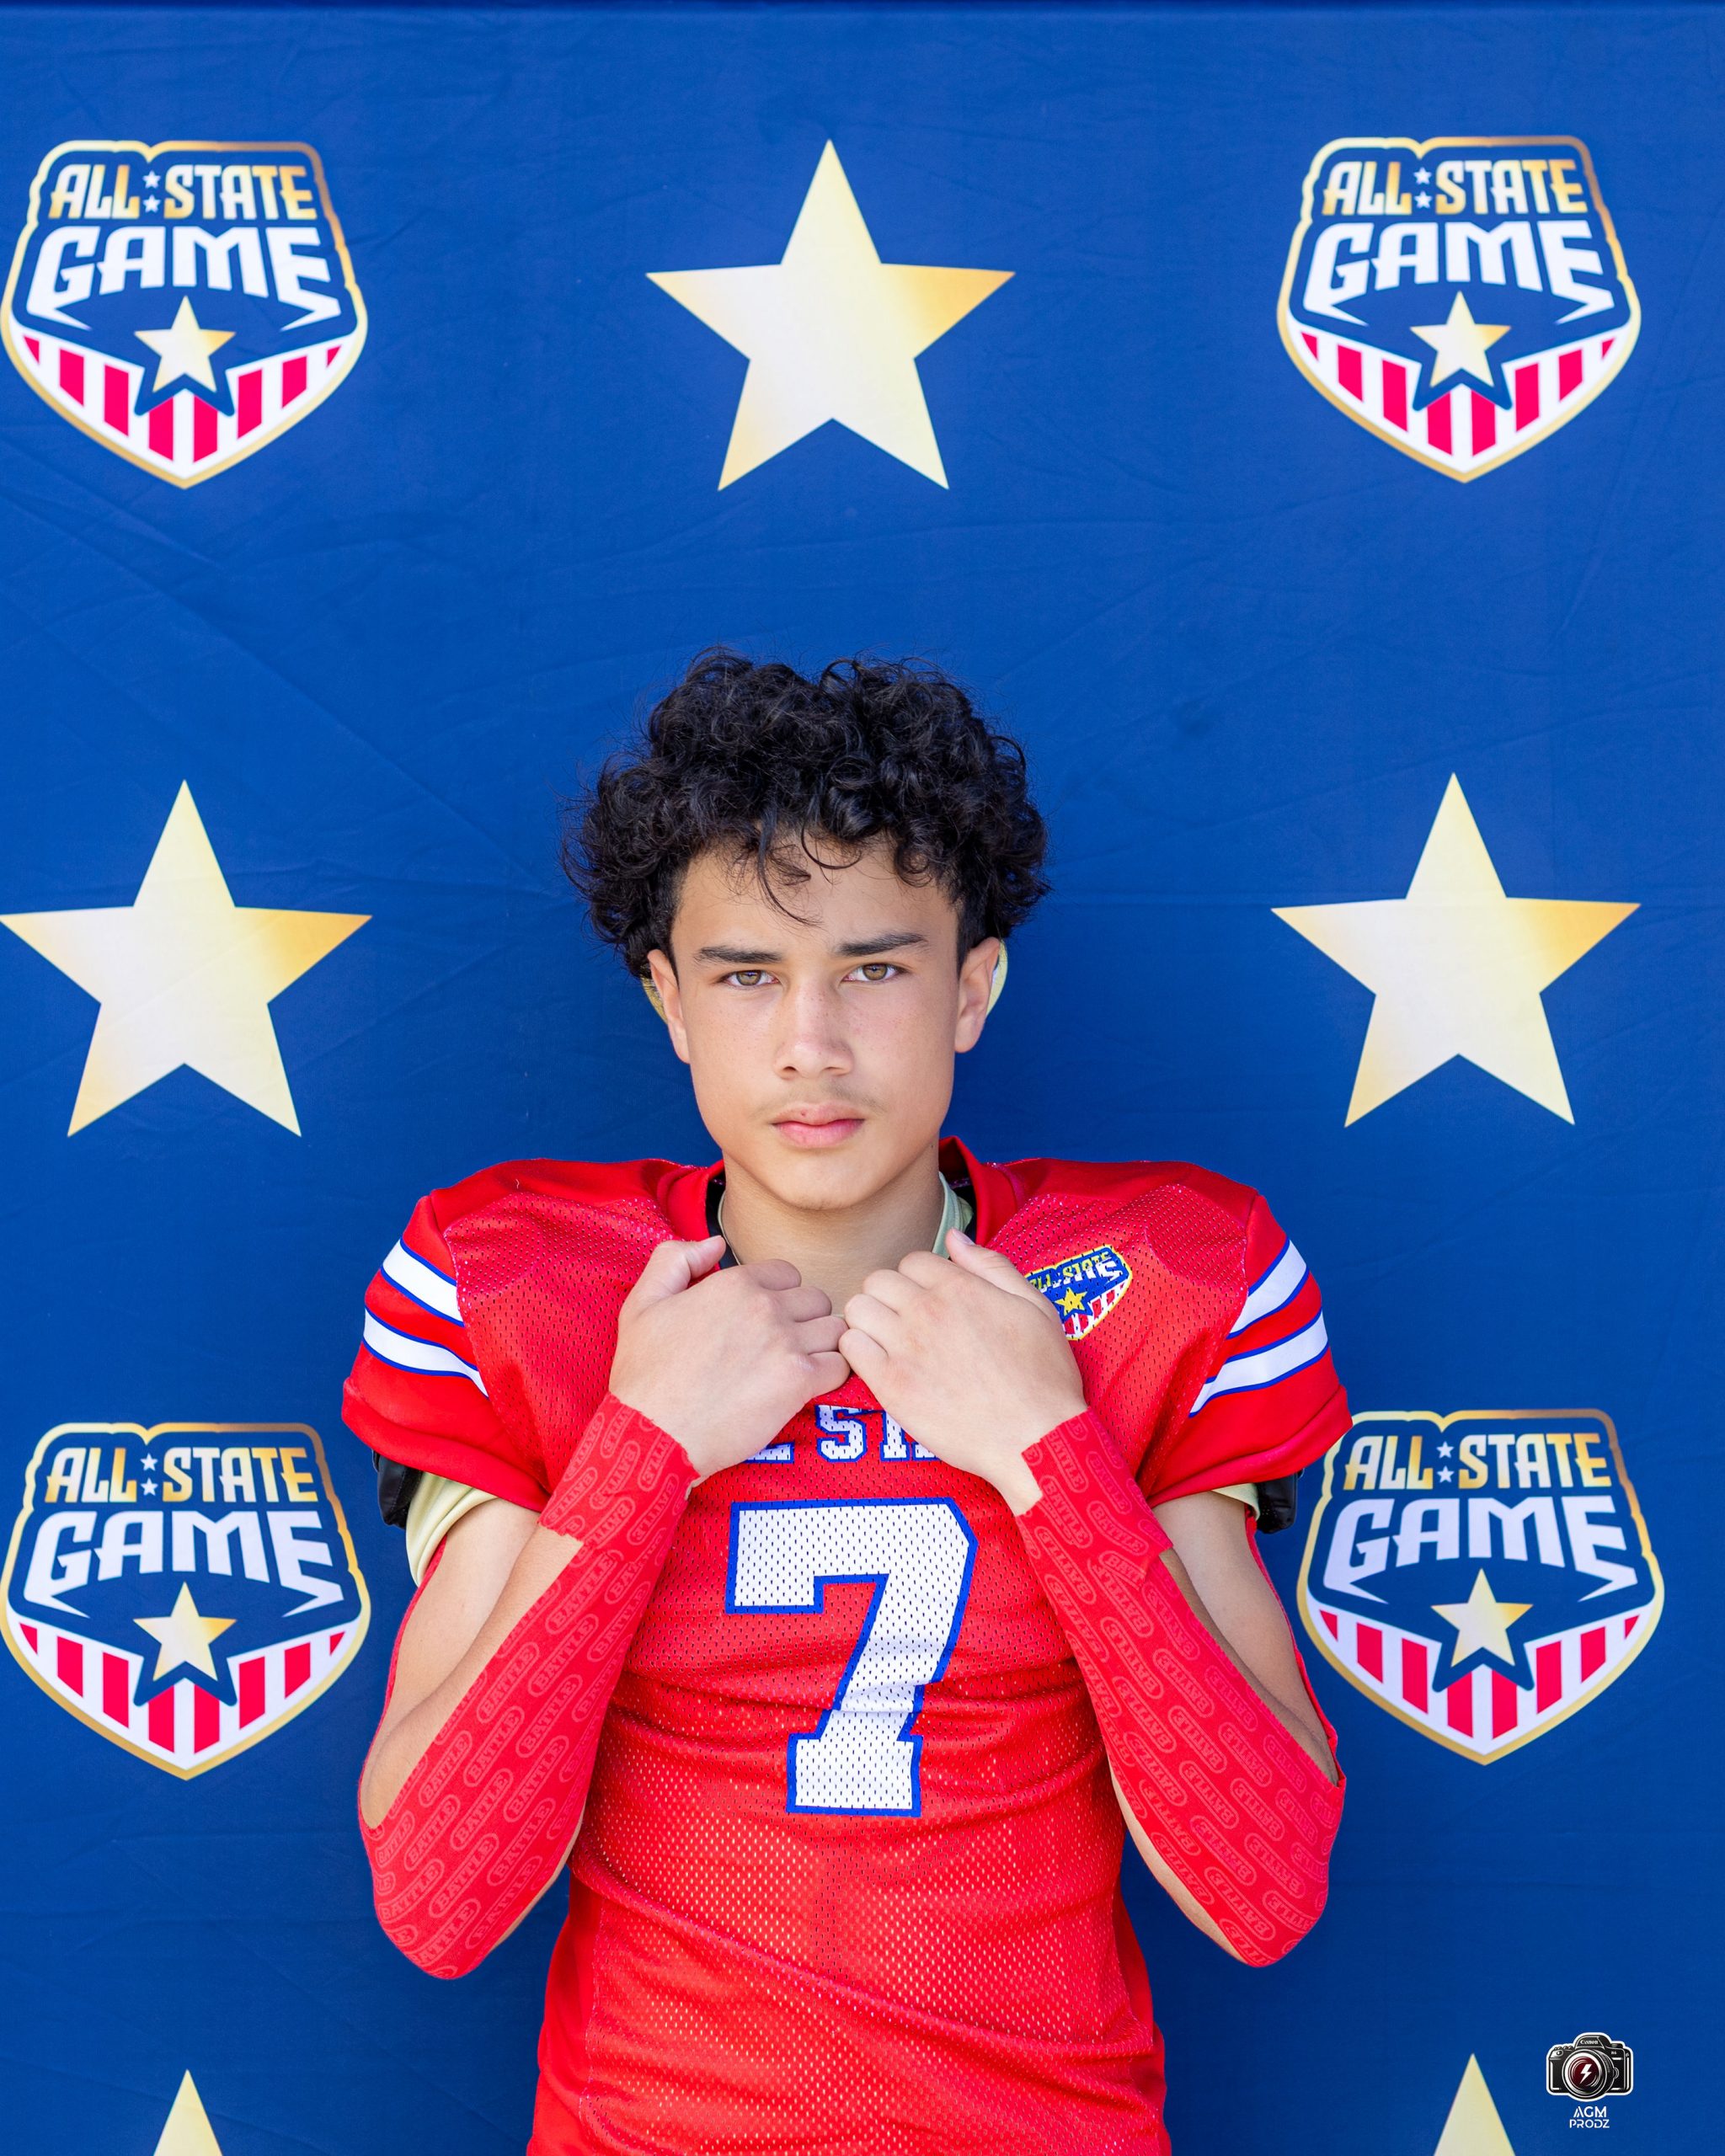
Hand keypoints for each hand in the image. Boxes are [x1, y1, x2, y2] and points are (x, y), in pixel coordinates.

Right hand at [608, 1237, 847, 1479]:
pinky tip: (806, 1387)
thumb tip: (716, 1244)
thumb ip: (675, 1260)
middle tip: (781, 1348)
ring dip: (822, 1346)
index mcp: (734, 1284)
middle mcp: (765, 1306)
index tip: (764, 1322)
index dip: (779, 1296)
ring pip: (834, 1329)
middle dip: (805, 1320)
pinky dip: (830, 1376)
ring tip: (797, 1367)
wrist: (653, 1434)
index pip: (788, 1274)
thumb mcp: (641, 1304)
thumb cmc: (645, 1375)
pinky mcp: (799, 1381)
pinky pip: (840, 1365)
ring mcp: (786, 1342)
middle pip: (817, 1299)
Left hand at [840, 1231, 1086, 1511]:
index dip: (919, 1280)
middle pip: (878, 1280)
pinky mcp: (890, 1386)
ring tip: (888, 1342)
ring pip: (857, 1309)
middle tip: (905, 1323)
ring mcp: (905, 1348)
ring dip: (869, 1321)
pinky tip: (880, 1365)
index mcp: (961, 1288)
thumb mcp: (1036, 1307)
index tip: (929, 1302)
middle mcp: (927, 1311)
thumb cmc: (1043, 1377)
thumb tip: (954, 1236)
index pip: (911, 1260)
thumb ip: (991, 1266)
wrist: (1036, 1440)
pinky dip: (858, 1351)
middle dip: (889, 1296)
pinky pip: (850, 1348)